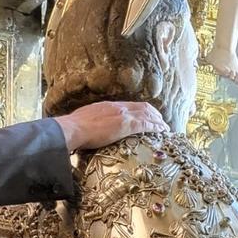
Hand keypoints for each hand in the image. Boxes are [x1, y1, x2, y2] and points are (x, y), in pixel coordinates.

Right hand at [52, 101, 168, 151]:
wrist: (72, 128)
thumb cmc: (74, 128)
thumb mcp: (84, 119)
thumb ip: (92, 121)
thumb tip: (90, 127)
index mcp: (108, 106)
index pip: (129, 105)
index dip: (140, 110)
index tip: (146, 115)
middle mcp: (118, 107)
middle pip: (142, 107)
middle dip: (153, 113)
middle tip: (160, 121)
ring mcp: (123, 115)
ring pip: (147, 114)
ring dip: (157, 120)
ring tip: (164, 127)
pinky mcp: (126, 125)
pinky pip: (147, 125)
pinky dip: (156, 127)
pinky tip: (162, 131)